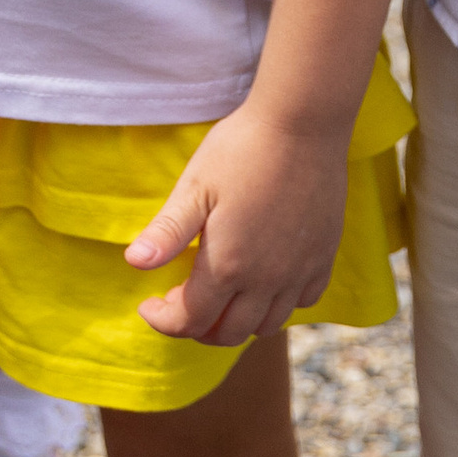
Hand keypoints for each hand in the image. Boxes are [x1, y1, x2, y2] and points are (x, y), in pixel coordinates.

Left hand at [125, 100, 351, 349]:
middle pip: (228, 334)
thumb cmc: (241, 149)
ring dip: (238, 321)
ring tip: (222, 295)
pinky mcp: (324, 255)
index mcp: (228, 265)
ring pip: (268, 324)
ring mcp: (299, 270)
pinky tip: (266, 280)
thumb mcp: (195, 187)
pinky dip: (281, 304)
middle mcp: (266, 280)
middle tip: (182, 301)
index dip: (163, 319)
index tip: (149, 304)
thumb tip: (133, 264)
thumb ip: (167, 232)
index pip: (189, 320)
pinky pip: (305, 301)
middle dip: (197, 328)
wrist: (302, 123)